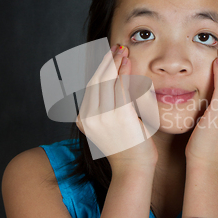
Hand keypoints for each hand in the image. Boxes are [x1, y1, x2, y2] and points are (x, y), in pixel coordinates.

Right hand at [76, 45, 157, 172]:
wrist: (133, 170)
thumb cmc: (128, 147)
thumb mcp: (113, 123)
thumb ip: (111, 103)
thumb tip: (117, 77)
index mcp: (84, 119)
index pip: (91, 87)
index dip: (100, 68)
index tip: (109, 55)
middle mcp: (89, 117)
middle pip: (97, 81)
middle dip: (107, 61)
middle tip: (117, 47)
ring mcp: (102, 117)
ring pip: (108, 82)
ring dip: (116, 63)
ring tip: (124, 51)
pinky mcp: (119, 117)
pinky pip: (120, 89)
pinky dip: (124, 73)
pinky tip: (128, 63)